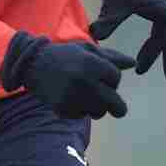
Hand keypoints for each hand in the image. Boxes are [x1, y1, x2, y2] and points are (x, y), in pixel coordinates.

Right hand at [0, 32, 135, 118]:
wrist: (32, 65)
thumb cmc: (65, 56)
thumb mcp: (87, 50)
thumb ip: (111, 57)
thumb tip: (133, 64)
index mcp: (91, 64)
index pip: (115, 78)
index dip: (112, 78)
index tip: (104, 77)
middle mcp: (84, 82)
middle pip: (115, 104)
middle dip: (118, 107)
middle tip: (117, 108)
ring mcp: (73, 97)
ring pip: (99, 112)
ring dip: (97, 106)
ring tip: (86, 96)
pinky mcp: (63, 109)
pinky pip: (82, 115)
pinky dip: (80, 109)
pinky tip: (71, 98)